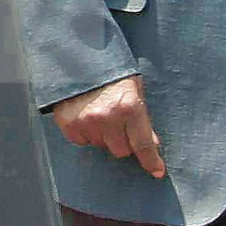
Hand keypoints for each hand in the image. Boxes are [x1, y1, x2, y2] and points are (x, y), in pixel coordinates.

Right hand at [51, 77, 165, 178]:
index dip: (151, 160)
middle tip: (118, 124)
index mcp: (129, 106)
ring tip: (98, 113)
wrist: (77, 53)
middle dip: (122, 141)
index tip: (157, 171)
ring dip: (102, 136)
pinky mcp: (67, 122)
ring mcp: (86, 120)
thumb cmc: (110, 71)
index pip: (143, 144)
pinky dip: (84, 132)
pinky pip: (80, 140)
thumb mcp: (133, 87)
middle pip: (120, 150)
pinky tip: (84, 113)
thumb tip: (153, 143)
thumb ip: (142, 116)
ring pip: (100, 145)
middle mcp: (108, 117)